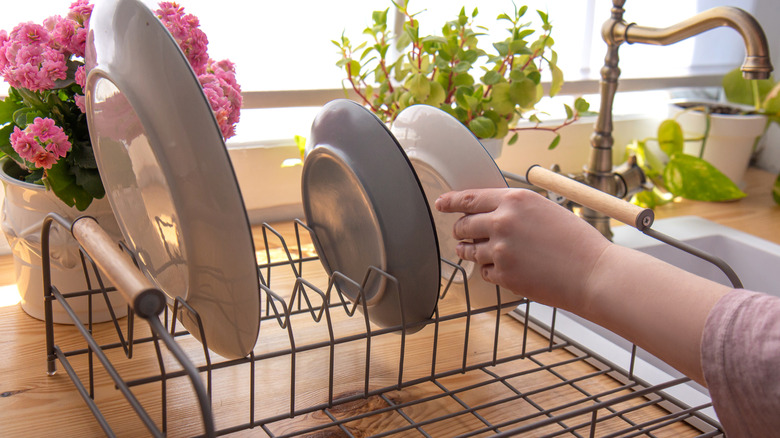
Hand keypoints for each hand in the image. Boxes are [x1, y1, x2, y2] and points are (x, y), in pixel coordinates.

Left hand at [434, 188, 610, 309]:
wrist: (592, 273)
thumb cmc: (576, 242)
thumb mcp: (545, 210)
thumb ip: (516, 210)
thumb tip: (492, 213)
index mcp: (514, 200)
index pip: (470, 198)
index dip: (450, 201)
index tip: (440, 203)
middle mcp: (502, 222)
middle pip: (463, 225)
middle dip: (461, 231)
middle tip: (465, 235)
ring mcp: (500, 250)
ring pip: (469, 251)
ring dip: (472, 252)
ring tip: (488, 253)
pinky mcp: (503, 274)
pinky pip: (484, 272)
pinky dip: (492, 271)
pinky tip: (510, 269)